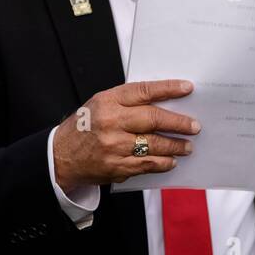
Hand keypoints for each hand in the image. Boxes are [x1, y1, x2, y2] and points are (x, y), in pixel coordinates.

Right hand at [52, 80, 199, 190]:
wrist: (60, 155)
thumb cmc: (86, 126)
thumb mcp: (101, 104)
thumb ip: (129, 102)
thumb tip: (166, 102)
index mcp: (108, 101)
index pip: (144, 91)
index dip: (169, 89)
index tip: (188, 88)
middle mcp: (111, 122)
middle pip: (153, 118)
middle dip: (179, 123)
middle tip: (195, 126)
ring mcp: (113, 146)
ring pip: (154, 144)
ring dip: (175, 146)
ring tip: (187, 146)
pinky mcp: (116, 166)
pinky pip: (147, 165)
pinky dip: (163, 163)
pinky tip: (171, 160)